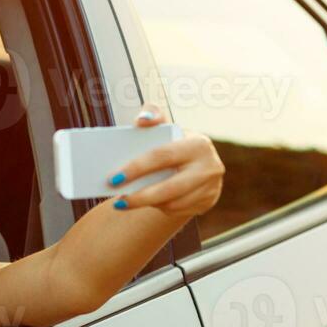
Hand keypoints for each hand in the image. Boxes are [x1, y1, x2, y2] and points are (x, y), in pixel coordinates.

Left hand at [108, 105, 224, 217]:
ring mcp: (211, 187)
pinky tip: (146, 203)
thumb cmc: (174, 143)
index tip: (114, 178)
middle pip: (170, 187)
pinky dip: (159, 208)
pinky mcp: (208, 202)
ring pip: (173, 203)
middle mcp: (209, 166)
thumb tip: (142, 120)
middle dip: (140, 196)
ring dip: (147, 205)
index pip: (163, 156)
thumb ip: (152, 116)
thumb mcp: (166, 127)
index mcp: (198, 144)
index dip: (137, 168)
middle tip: (117, 201)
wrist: (198, 162)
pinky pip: (178, 210)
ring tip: (125, 202)